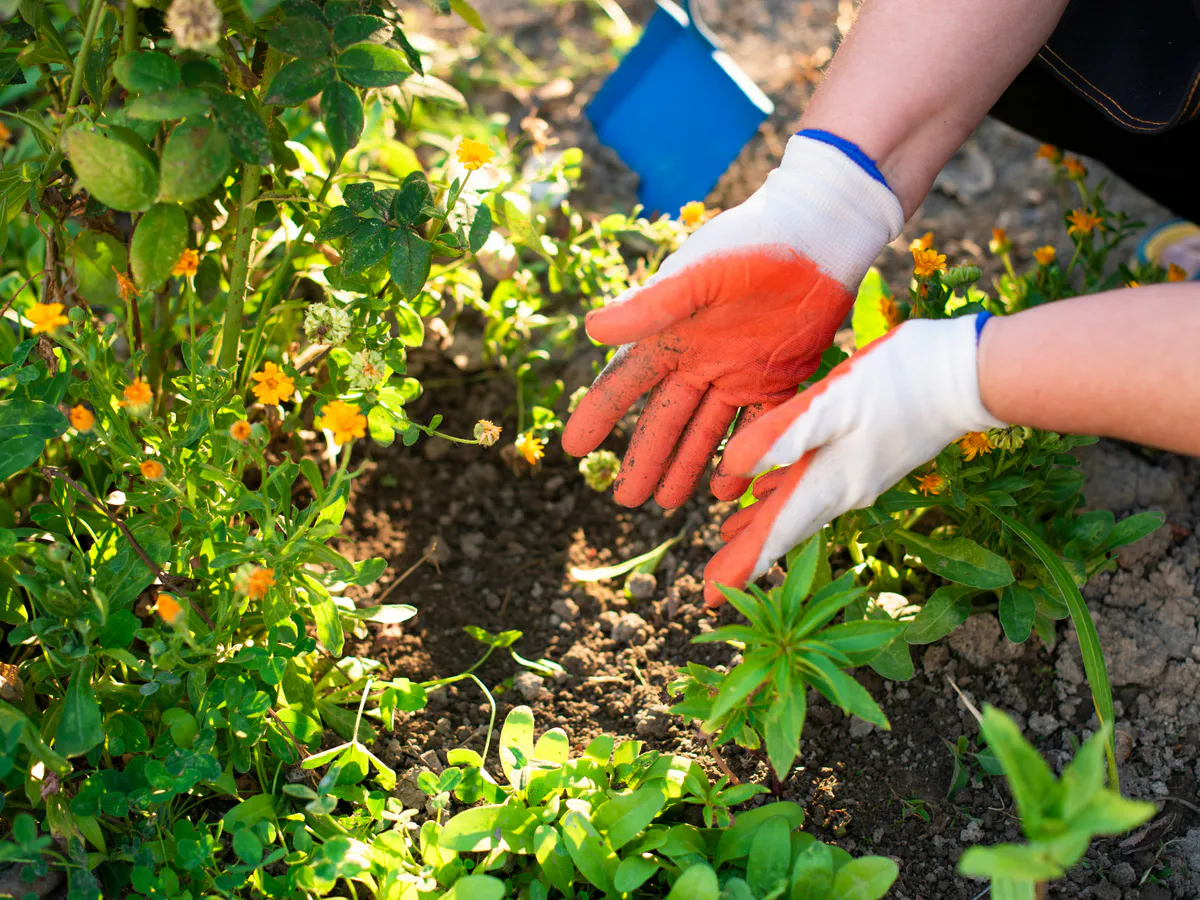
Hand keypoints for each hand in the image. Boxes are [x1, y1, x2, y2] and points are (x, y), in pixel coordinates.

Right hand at [561, 133, 904, 508]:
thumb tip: (591, 331)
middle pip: (664, 420)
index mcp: (669, 335)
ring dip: (686, 466)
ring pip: (705, 432)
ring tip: (668, 504)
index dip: (597, 416)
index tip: (573, 449)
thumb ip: (650, 306)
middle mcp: (698, 359)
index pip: (623, 383)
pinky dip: (744, 458)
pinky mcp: (778, 378)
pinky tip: (730, 489)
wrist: (819, 233)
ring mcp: (737, 372)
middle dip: (645, 459)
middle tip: (627, 501)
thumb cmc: (752, 243)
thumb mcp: (697, 274)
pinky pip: (757, 428)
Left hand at [703, 314, 1004, 606]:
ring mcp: (858, 477)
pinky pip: (815, 486)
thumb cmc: (901, 382)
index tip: (709, 599)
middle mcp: (843, 491)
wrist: (969, 374)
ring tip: (727, 536)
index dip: (740, 566)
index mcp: (830, 483)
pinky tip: (769, 488)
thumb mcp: (834, 401)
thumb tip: (732, 469)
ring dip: (763, 525)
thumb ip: (783, 435)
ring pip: (798, 509)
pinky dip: (785, 494)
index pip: (776, 536)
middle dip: (745, 556)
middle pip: (784, 531)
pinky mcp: (867, 457)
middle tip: (711, 585)